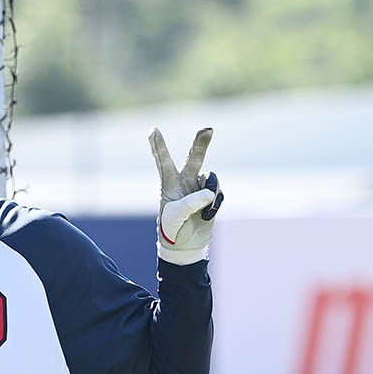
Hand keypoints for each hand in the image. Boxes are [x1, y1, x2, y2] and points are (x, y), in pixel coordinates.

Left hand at [150, 127, 224, 264]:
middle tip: (208, 129)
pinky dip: (215, 204)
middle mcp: (184, 181)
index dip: (159, 146)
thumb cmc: (172, 229)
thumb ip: (191, 202)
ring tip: (199, 211)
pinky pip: (218, 192)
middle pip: (193, 158)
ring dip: (209, 193)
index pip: (163, 162)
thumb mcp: (176, 216)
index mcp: (169, 184)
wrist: (186, 244)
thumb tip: (209, 191)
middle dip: (201, 143)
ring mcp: (199, 187)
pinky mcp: (212, 195)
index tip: (153, 129)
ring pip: (211, 178)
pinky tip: (206, 214)